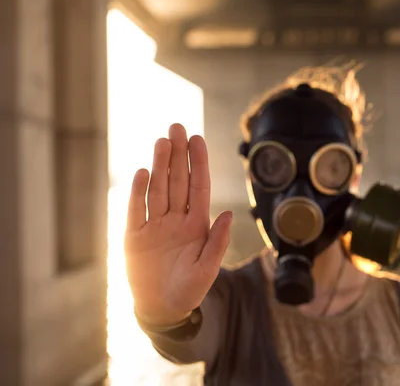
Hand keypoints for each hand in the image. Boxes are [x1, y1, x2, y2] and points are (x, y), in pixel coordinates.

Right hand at [124, 123, 231, 325]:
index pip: (198, 187)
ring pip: (158, 189)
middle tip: (178, 127)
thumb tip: (228, 213)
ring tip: (162, 142)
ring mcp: (155, 225)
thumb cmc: (189, 290)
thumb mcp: (207, 269)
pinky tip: (142, 172)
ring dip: (159, 166)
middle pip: (177, 180)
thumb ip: (217, 241)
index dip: (198, 163)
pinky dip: (138, 192)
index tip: (197, 139)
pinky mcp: (134, 235)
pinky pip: (136, 209)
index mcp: (197, 224)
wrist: (162, 308)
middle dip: (178, 155)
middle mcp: (176, 219)